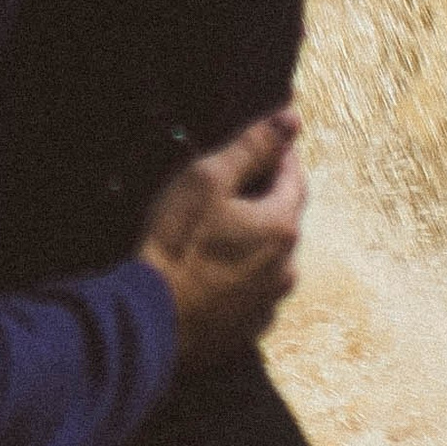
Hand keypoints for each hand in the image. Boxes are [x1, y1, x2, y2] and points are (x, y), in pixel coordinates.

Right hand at [134, 110, 303, 368]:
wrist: (152, 321)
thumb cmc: (177, 244)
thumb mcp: (208, 180)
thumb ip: (253, 146)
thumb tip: (292, 118)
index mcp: (282, 226)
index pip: (294, 176)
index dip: (277, 154)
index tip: (257, 142)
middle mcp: (287, 266)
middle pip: (284, 215)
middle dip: (263, 195)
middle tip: (227, 183)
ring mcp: (270, 301)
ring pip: (271, 254)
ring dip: (253, 236)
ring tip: (215, 227)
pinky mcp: (250, 327)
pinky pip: (255, 287)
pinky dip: (241, 272)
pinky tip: (212, 267)